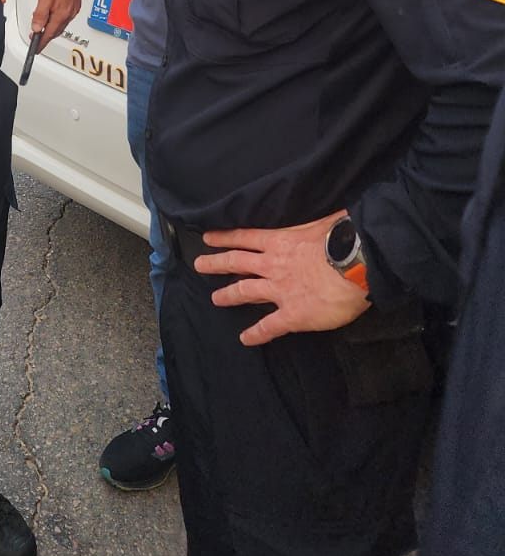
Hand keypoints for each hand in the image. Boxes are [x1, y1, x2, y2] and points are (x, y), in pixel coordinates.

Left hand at [29, 0, 83, 51]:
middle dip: (46, 37)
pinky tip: (53, 16)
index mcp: (61, 14)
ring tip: (42, 29)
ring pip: (60, 24)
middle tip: (37, 40)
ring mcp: (73, 9)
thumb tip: (36, 27)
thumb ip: (40, 14)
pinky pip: (64, 17)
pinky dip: (57, 20)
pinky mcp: (74, 3)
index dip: (41, 43)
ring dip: (51, 28)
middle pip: (56, 31)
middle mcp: (69, 14)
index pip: (49, 34)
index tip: (36, 49)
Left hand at [195, 213, 370, 345]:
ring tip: (215, 299)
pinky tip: (245, 339)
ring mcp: (279, 290)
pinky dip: (256, 333)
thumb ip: (316, 222)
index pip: (245, 237)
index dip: (225, 238)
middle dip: (215, 263)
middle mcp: (273, 264)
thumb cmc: (343, 238)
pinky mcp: (292, 315)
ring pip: (245, 291)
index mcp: (280, 241)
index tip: (208, 238)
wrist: (356, 265)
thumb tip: (326, 217)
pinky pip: (269, 326)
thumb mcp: (324, 220)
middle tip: (199, 265)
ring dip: (228, 295)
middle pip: (236, 262)